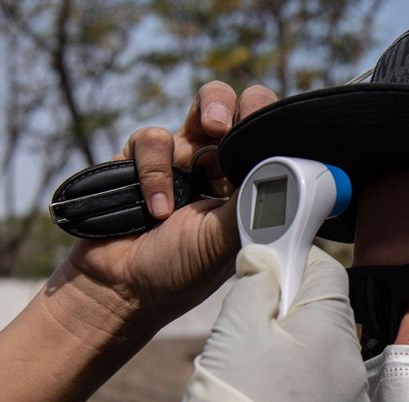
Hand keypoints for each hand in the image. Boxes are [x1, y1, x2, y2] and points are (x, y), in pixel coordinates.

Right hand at [56, 82, 278, 332]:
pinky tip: (157, 209)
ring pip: (202, 109)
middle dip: (239, 105)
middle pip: (239, 110)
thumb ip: (255, 203)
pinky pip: (153, 139)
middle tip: (229, 123)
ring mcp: (180, 160)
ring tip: (206, 139)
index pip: (267, 142)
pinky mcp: (140, 158)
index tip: (269, 124)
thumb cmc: (179, 272)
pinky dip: (155, 171)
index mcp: (246, 188)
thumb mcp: (227, 240)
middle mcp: (218, 169)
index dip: (270, 124)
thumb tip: (289, 176)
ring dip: (208, 114)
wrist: (119, 289)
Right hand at [96, 245, 369, 401]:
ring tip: (254, 389)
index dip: (291, 266)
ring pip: (324, 365)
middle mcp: (356, 367)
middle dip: (289, 320)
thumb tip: (267, 259)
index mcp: (333, 328)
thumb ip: (256, 281)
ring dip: (296, 363)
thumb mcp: (234, 329)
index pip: (326, 269)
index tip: (262, 280)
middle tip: (246, 342)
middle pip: (324, 319)